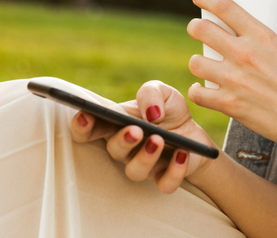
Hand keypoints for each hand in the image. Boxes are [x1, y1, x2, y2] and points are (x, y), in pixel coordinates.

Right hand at [68, 80, 217, 193]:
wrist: (195, 132)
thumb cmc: (169, 111)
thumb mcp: (163, 92)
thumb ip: (151, 93)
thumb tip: (151, 113)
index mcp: (118, 124)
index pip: (91, 128)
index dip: (82, 126)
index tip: (86, 116)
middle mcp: (126, 148)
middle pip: (113, 149)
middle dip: (122, 140)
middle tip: (135, 130)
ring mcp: (144, 165)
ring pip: (135, 171)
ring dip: (146, 157)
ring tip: (159, 139)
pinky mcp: (165, 178)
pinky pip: (165, 183)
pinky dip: (174, 171)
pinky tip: (182, 153)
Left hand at [187, 0, 276, 155]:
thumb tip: (265, 40)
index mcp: (262, 36)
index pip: (225, 7)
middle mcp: (244, 54)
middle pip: (201, 29)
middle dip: (195, 27)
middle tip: (198, 30)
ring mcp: (234, 80)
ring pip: (195, 61)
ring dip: (198, 61)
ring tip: (204, 64)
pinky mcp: (230, 105)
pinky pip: (197, 94)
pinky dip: (197, 91)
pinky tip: (203, 90)